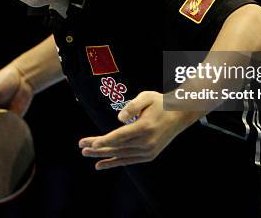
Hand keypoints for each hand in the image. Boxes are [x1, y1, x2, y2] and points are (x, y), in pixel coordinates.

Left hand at [78, 91, 202, 169]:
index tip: (91, 143)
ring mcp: (148, 151)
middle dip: (97, 147)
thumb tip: (120, 118)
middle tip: (82, 146)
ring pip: (120, 155)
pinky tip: (100, 165)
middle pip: (117, 147)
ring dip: (102, 155)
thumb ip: (132, 106)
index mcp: (145, 127)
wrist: (178, 116)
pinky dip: (113, 163)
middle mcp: (146, 142)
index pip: (121, 136)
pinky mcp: (148, 155)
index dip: (105, 141)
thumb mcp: (147, 97)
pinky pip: (127, 160)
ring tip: (86, 153)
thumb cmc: (160, 103)